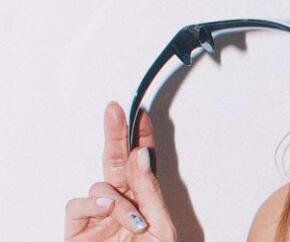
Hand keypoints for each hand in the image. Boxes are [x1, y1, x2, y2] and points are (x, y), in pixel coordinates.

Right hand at [64, 101, 177, 240]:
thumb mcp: (162, 228)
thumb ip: (150, 193)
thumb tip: (141, 157)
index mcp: (146, 201)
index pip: (142, 163)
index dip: (140, 136)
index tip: (141, 113)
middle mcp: (122, 204)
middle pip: (115, 162)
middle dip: (115, 134)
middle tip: (115, 110)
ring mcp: (99, 217)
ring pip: (100, 184)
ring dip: (118, 197)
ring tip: (133, 219)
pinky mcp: (78, 231)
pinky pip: (77, 205)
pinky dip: (93, 204)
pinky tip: (108, 210)